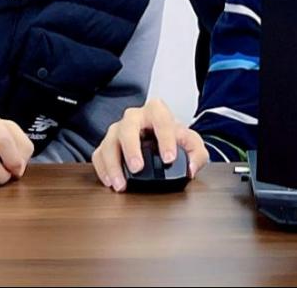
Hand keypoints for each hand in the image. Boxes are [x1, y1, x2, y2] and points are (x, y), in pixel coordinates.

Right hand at [92, 98, 209, 191]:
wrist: (161, 139)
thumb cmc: (174, 139)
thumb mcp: (192, 143)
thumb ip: (197, 154)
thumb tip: (190, 168)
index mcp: (157, 112)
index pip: (161, 120)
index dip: (165, 138)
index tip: (169, 158)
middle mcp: (134, 118)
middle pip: (128, 127)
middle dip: (131, 148)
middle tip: (137, 167)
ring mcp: (118, 130)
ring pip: (109, 142)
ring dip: (113, 164)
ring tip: (120, 184)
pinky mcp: (107, 145)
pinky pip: (99, 155)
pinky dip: (102, 169)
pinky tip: (110, 182)